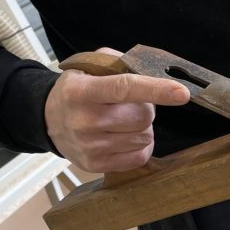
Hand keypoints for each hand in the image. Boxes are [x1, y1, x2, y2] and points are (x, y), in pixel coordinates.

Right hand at [44, 47, 189, 171]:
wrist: (47, 119)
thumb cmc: (77, 90)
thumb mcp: (90, 67)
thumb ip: (119, 64)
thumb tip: (154, 71)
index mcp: (81, 91)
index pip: (124, 88)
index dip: (156, 90)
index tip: (182, 93)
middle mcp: (83, 120)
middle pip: (143, 116)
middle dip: (147, 108)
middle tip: (131, 105)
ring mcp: (90, 146)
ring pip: (144, 136)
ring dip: (142, 127)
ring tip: (123, 120)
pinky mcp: (96, 165)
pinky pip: (139, 157)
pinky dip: (141, 145)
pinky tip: (126, 136)